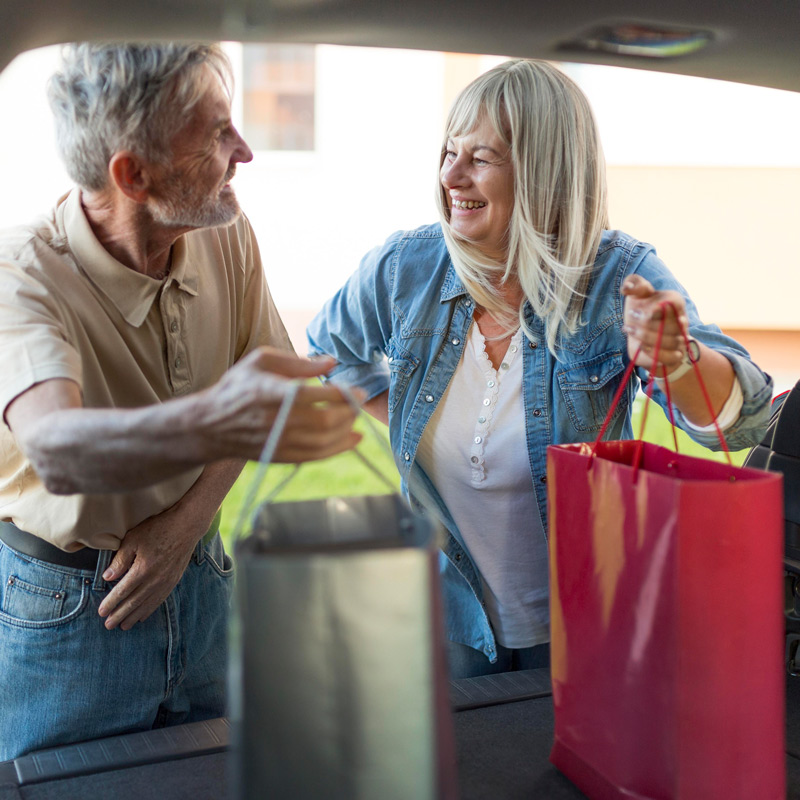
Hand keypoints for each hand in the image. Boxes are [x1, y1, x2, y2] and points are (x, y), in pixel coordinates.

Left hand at [97, 507, 198, 630]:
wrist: (187, 526)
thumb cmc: (158, 529)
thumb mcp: (133, 539)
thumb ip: (120, 559)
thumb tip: (107, 577)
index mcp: (142, 569)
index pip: (122, 591)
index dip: (110, 603)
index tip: (101, 612)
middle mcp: (154, 580)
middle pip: (133, 602)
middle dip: (119, 615)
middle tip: (108, 625)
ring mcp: (165, 582)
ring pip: (147, 604)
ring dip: (133, 616)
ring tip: (124, 626)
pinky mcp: (173, 580)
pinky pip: (159, 600)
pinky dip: (150, 610)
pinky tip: (143, 615)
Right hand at [201, 348, 363, 461]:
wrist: (210, 425)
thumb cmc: (238, 387)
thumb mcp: (261, 361)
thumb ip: (298, 361)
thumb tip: (332, 362)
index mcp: (271, 391)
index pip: (314, 395)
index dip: (341, 394)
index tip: (356, 390)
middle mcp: (275, 419)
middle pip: (324, 420)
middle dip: (349, 411)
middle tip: (359, 402)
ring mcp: (278, 441)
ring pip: (324, 440)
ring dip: (347, 429)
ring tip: (355, 417)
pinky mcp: (280, 456)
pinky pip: (316, 456)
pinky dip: (339, 448)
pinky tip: (353, 439)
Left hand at [621, 275, 689, 375]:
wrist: (644, 337)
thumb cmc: (642, 311)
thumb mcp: (638, 295)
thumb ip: (634, 284)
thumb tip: (627, 287)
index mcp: (675, 302)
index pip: (673, 303)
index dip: (654, 309)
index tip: (633, 310)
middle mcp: (682, 320)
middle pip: (672, 324)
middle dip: (646, 323)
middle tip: (630, 318)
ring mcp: (681, 339)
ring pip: (672, 341)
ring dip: (647, 337)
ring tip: (630, 331)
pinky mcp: (676, 356)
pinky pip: (672, 357)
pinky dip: (655, 352)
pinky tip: (642, 346)